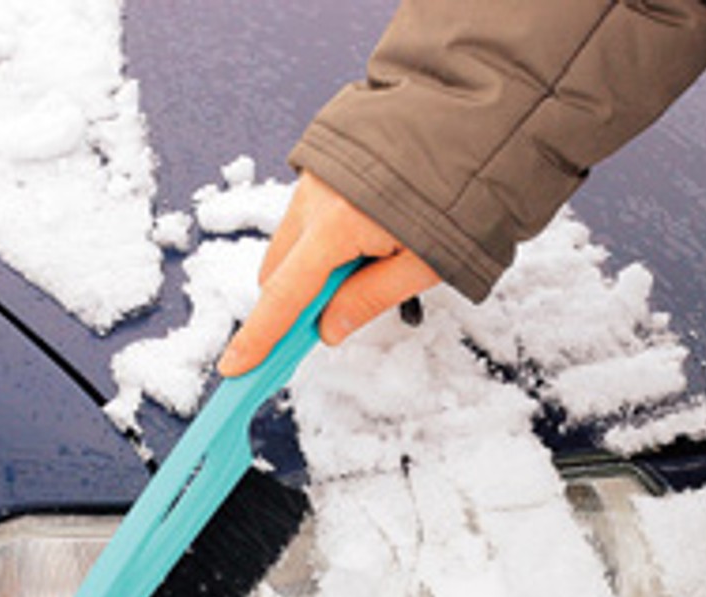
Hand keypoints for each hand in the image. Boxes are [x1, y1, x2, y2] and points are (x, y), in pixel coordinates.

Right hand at [217, 171, 440, 376]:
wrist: (470, 121)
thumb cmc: (458, 189)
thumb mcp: (423, 264)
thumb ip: (369, 300)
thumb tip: (327, 330)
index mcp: (337, 225)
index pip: (285, 296)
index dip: (259, 337)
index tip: (235, 366)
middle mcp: (314, 198)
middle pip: (278, 274)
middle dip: (293, 304)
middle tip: (330, 317)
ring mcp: (312, 180)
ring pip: (291, 247)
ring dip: (312, 271)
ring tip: (371, 262)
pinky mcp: (319, 170)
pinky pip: (304, 220)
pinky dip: (321, 243)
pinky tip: (365, 238)